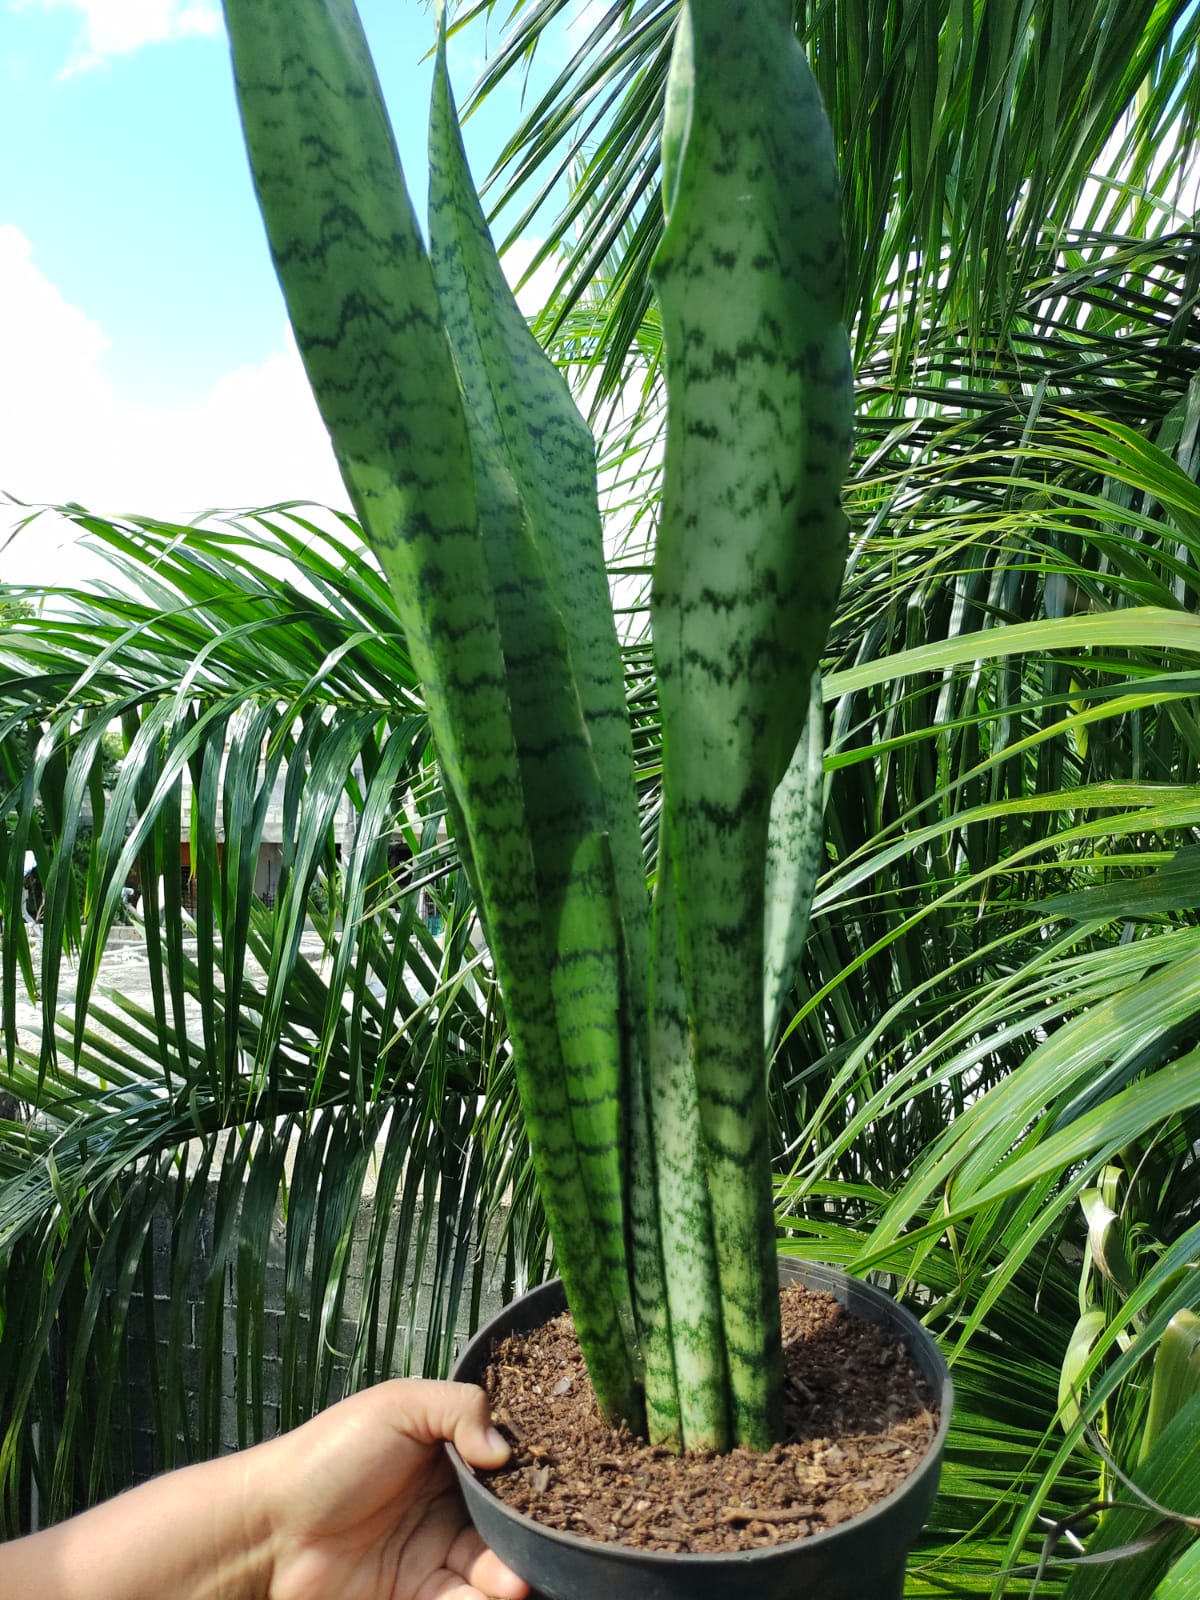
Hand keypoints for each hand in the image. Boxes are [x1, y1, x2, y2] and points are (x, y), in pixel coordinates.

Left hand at [254, 1379, 529, 1599]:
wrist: (269, 1528)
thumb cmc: (331, 1454)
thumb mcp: (397, 1407)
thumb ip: (458, 1409)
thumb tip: (505, 1449)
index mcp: (450, 1454)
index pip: (507, 1466)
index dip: (532, 1475)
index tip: (562, 1481)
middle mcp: (450, 1506)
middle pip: (508, 1524)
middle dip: (529, 1538)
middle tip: (546, 1546)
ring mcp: (435, 1555)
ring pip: (492, 1569)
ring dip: (510, 1577)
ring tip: (515, 1582)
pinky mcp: (418, 1598)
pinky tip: (492, 1595)